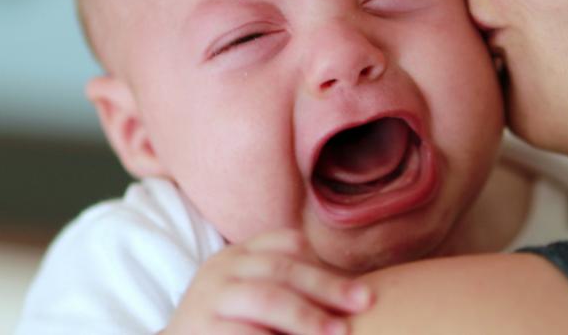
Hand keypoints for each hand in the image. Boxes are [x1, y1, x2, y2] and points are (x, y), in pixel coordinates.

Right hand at [164, 229, 372, 334]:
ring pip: (267, 298)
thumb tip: (355, 297)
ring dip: (307, 316)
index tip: (358, 287)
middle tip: (365, 302)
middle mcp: (222, 269)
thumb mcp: (252, 296)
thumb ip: (289, 288)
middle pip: (282, 268)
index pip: (284, 243)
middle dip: (327, 286)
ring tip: (339, 332)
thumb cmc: (228, 326)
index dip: (322, 262)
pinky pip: (247, 334)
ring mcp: (209, 299)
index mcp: (238, 256)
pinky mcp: (203, 330)